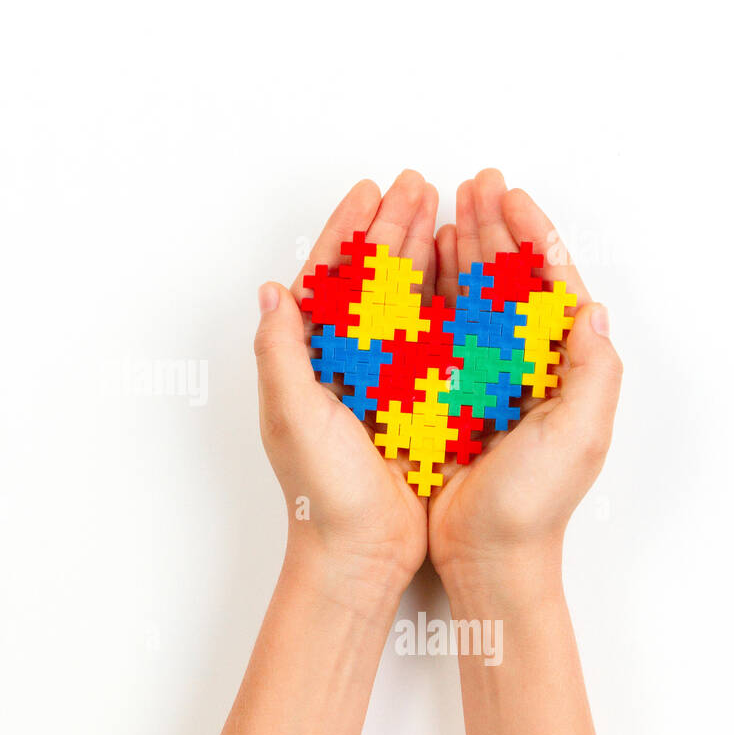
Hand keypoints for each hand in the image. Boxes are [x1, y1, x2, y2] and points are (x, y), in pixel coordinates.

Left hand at [253, 172, 437, 603]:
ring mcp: (380, 379)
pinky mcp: (414, 401)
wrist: (360, 551)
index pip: (328, 278)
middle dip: (391, 227)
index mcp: (307, 358)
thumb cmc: (321, 490)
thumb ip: (280, 352)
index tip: (370, 190)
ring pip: (403, 300)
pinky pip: (431, 338)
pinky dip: (444, 300)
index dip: (348, 230)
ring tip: (443, 209)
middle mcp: (342, 362)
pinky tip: (461, 270)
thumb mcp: (292, 416)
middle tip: (419, 182)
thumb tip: (271, 289)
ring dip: (420, 253)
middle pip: (370, 278)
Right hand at [428, 169, 622, 598]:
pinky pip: (435, 332)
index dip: (532, 234)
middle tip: (473, 183)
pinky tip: (421, 265)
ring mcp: (480, 376)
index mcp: (560, 367)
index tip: (511, 196)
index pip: (549, 284)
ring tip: (444, 207)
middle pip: (507, 280)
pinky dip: (429, 294)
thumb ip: (592, 369)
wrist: (483, 555)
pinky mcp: (440, 394)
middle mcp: (521, 364)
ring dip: (459, 250)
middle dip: (492, 227)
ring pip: (469, 297)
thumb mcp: (579, 434)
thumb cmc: (535, 503)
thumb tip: (590, 306)